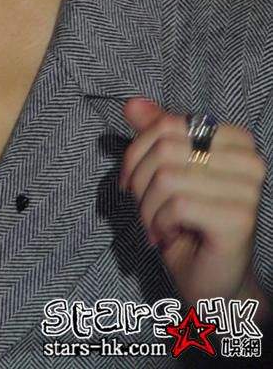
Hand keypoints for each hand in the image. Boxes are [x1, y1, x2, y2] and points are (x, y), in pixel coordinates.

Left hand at [120, 98, 265, 306]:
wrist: (209, 278)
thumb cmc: (187, 221)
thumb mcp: (165, 170)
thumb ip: (154, 133)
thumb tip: (132, 103)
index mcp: (235, 140)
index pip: (168, 123)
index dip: (137, 151)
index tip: (132, 181)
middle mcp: (249, 160)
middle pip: (164, 148)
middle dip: (140, 182)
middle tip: (147, 208)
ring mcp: (249, 190)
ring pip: (167, 177)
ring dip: (148, 208)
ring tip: (158, 224)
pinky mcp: (239, 219)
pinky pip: (177, 205)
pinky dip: (161, 223)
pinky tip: (171, 235)